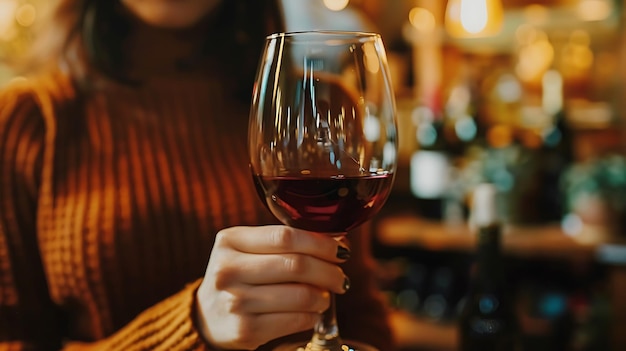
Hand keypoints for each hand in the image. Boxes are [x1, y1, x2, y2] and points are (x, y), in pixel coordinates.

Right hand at [195, 225, 350, 349]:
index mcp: (230, 241)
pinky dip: (312, 316)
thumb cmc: (239, 275)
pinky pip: (295, 320)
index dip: (320, 243)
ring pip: (300, 295)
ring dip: (322, 296)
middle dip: (329, 271)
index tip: (340, 250)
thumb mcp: (248, 249)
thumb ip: (284, 241)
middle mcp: (228, 269)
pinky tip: (311, 312)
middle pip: (295, 265)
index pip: (286, 236)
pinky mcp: (244, 330)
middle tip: (340, 277)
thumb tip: (336, 239)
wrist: (207, 316)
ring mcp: (234, 302)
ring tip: (325, 295)